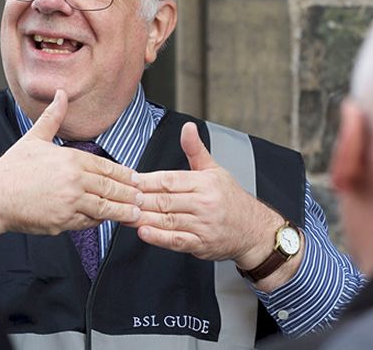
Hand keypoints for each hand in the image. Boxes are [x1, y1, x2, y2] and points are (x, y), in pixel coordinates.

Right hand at [0, 89, 141, 235]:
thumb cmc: (12, 169)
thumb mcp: (35, 138)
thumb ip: (53, 117)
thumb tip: (61, 93)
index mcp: (70, 159)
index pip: (106, 167)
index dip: (124, 174)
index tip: (135, 178)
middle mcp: (73, 180)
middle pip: (110, 188)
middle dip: (128, 194)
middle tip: (143, 198)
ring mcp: (69, 202)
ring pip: (104, 208)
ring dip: (121, 211)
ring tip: (134, 214)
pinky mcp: (63, 222)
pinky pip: (87, 223)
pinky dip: (97, 222)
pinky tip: (105, 220)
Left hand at [133, 122, 282, 265]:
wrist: (253, 230)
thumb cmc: (231, 199)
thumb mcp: (215, 170)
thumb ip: (195, 150)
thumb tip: (188, 128)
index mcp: (204, 183)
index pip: (169, 179)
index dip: (146, 181)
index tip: (128, 180)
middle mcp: (204, 203)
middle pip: (164, 200)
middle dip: (139, 199)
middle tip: (119, 198)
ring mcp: (203, 225)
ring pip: (167, 220)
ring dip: (143, 218)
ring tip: (123, 214)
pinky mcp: (201, 244)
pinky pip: (176, 240)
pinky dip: (158, 238)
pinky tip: (143, 232)